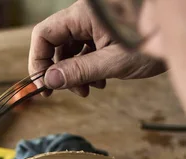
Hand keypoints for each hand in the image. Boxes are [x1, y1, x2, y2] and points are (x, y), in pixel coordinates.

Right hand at [29, 0, 164, 97]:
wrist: (178, 34)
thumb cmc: (153, 42)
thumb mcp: (113, 62)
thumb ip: (78, 71)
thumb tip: (49, 81)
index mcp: (85, 12)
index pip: (44, 34)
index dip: (38, 61)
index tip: (42, 85)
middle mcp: (87, 14)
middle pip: (56, 43)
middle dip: (60, 70)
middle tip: (69, 92)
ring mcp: (96, 22)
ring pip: (70, 48)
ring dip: (75, 73)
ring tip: (89, 89)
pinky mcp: (104, 30)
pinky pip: (85, 49)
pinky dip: (87, 67)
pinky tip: (99, 81)